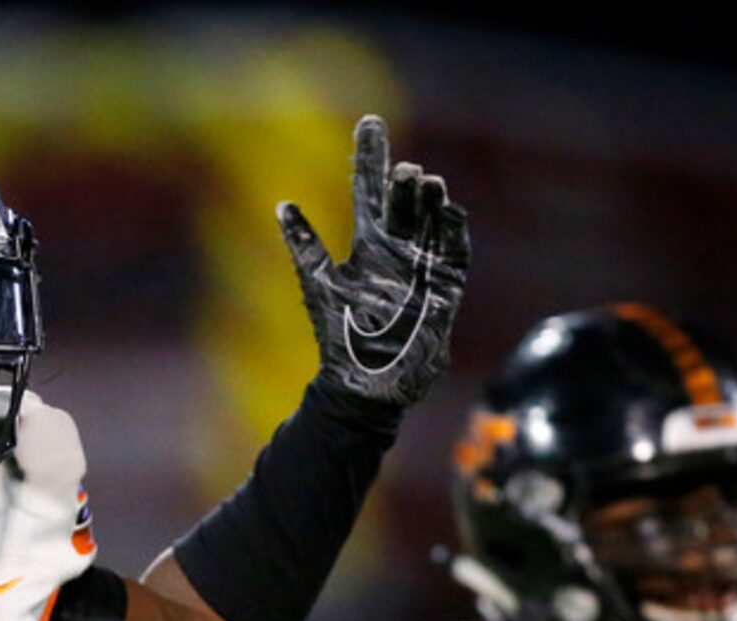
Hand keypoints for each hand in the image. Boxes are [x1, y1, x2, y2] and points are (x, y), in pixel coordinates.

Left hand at [278, 116, 469, 416]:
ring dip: (430, 200)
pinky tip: (448, 210)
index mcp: (367, 246)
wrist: (366, 384)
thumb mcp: (318, 285)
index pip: (370, 190)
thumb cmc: (339, 339)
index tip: (369, 120)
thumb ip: (305, 246)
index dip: (370, 156)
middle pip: (405, 202)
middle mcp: (398, 251)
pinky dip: (453, 230)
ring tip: (425, 183)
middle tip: (404, 170)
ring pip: (432, 220)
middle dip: (405, 182)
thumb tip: (281, 204)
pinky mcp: (447, 287)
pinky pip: (455, 250)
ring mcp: (424, 267)